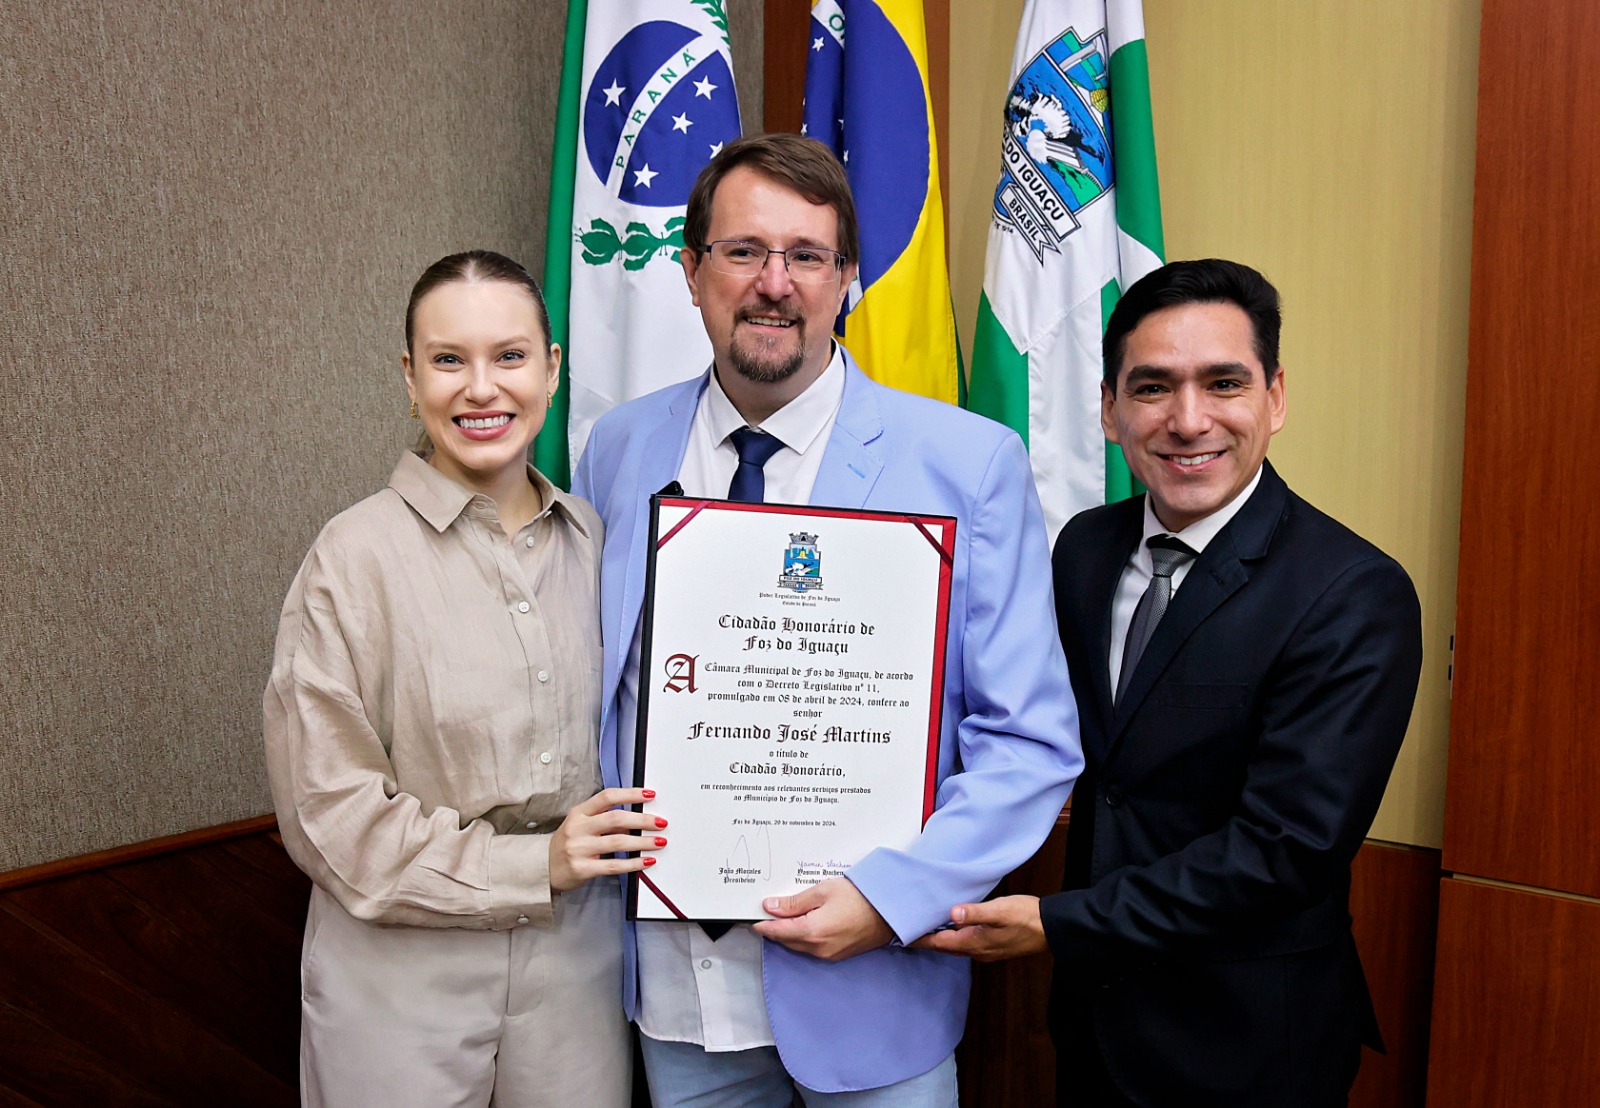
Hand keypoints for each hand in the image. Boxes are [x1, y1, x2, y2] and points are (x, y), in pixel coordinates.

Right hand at [549, 787, 665, 892]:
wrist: (542, 868)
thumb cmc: (567, 843)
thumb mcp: (580, 825)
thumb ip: (604, 820)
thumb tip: (637, 819)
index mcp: (579, 812)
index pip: (607, 796)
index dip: (630, 794)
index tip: (650, 795)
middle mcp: (578, 828)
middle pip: (616, 819)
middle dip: (642, 820)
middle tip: (661, 822)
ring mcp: (579, 849)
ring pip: (618, 842)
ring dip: (643, 842)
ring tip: (659, 842)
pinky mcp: (582, 868)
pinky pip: (613, 866)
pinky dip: (633, 864)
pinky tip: (645, 862)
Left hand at [752, 877, 893, 960]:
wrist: (891, 911)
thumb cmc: (861, 897)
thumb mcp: (823, 891)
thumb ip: (794, 902)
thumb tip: (770, 907)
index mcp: (812, 932)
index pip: (777, 931)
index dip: (762, 924)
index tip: (753, 917)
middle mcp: (818, 949)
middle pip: (786, 940)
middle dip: (776, 927)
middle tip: (770, 910)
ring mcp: (829, 955)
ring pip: (799, 945)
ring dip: (791, 932)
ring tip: (790, 913)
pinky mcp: (837, 955)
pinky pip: (813, 948)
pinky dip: (805, 936)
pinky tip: (808, 921)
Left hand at [909, 895, 1046, 961]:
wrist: (1052, 929)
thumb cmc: (1026, 917)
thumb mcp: (999, 910)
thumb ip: (975, 913)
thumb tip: (952, 913)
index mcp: (974, 942)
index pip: (939, 942)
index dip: (919, 938)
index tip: (900, 935)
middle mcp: (977, 951)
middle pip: (944, 947)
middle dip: (925, 940)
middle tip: (906, 931)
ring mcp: (986, 951)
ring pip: (955, 947)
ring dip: (939, 939)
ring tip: (924, 928)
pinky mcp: (993, 947)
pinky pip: (966, 945)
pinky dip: (953, 938)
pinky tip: (953, 928)